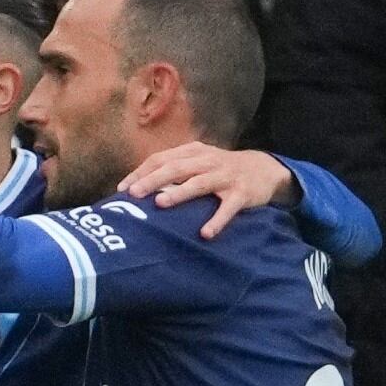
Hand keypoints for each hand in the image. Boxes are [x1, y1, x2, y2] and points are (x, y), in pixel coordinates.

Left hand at [118, 145, 298, 239]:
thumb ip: (173, 170)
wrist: (263, 169)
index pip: (162, 158)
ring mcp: (225, 176)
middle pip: (176, 168)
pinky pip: (228, 208)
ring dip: (179, 194)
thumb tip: (137, 187)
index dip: (141, 172)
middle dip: (153, 180)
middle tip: (134, 194)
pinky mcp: (241, 193)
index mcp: (193, 152)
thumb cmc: (220, 170)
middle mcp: (207, 161)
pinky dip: (217, 220)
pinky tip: (205, 233)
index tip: (122, 188)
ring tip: (160, 204)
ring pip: (199, 183)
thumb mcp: (197, 162)